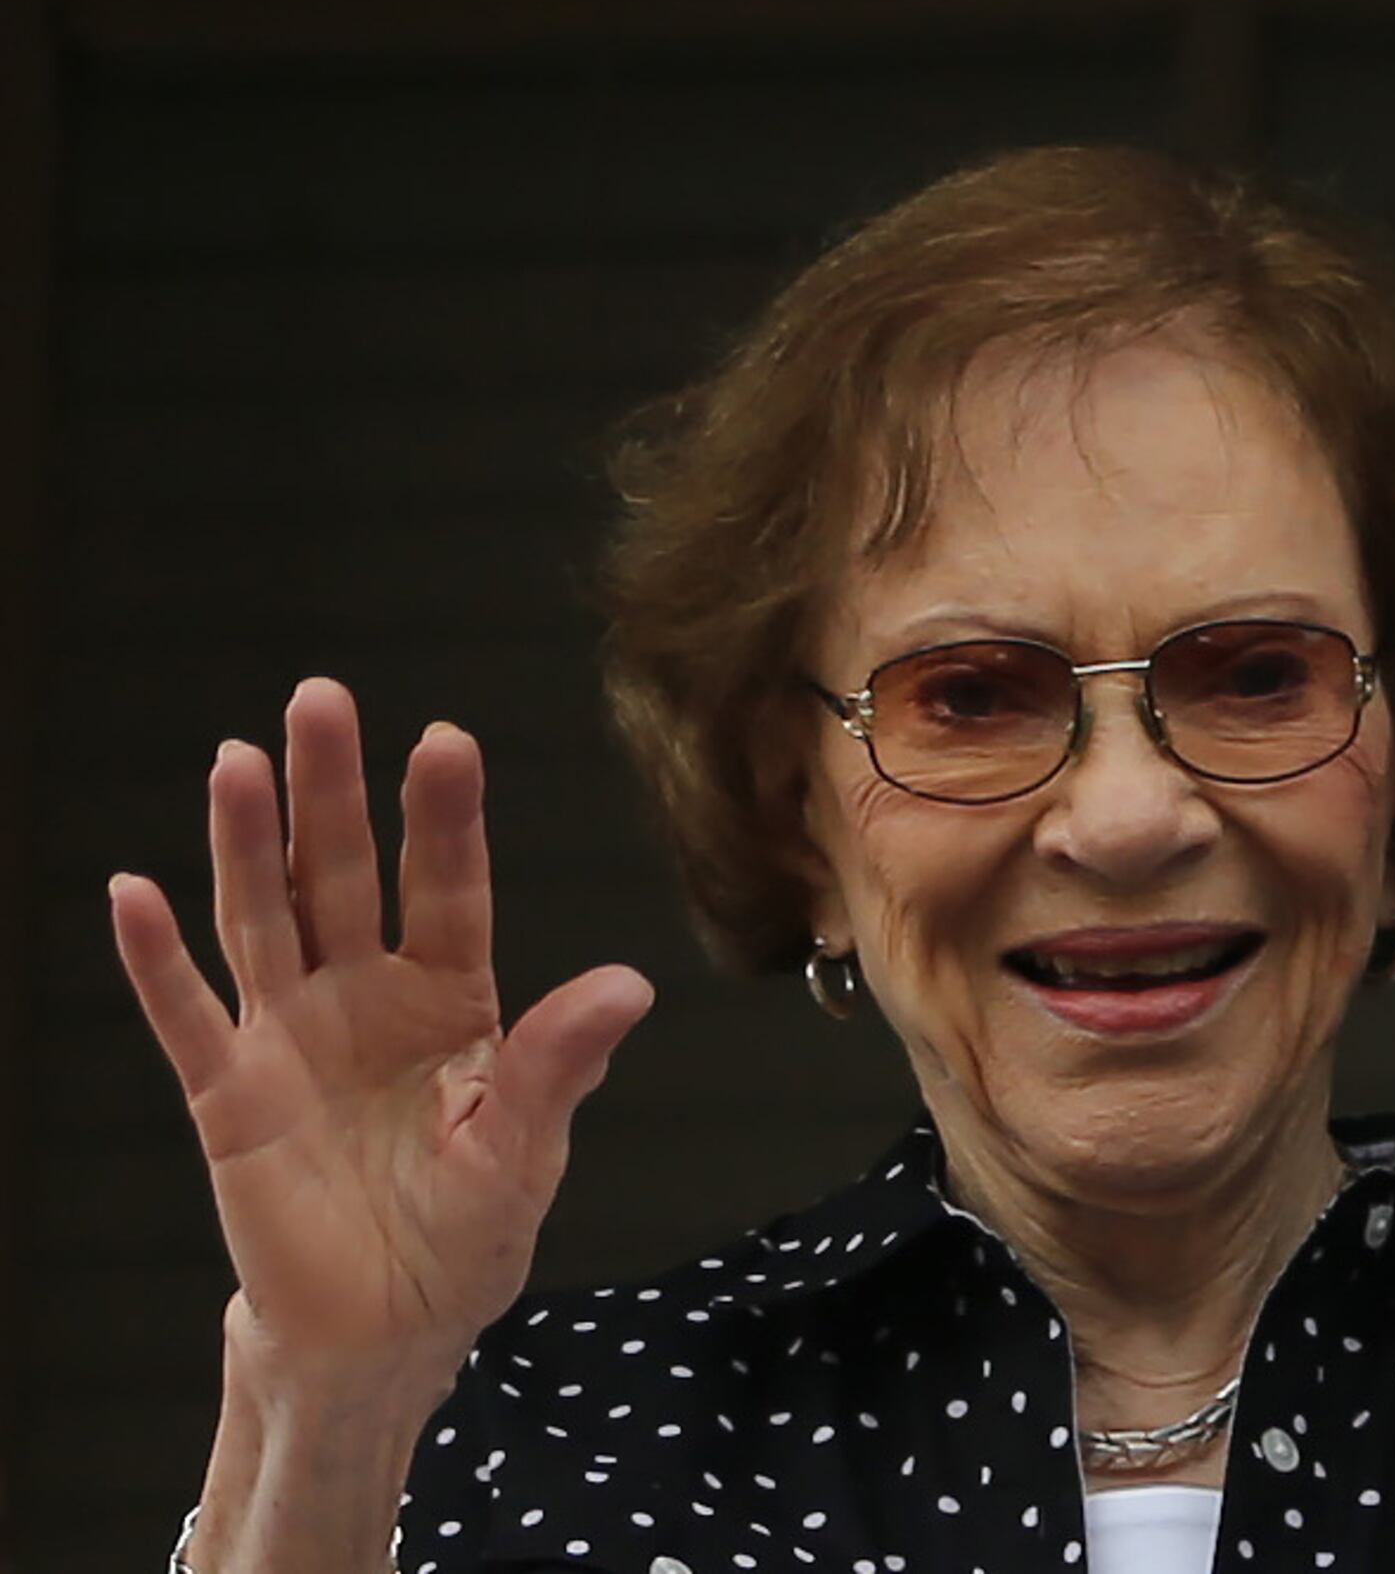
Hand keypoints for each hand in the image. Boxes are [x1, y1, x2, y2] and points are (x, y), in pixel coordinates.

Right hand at [108, 679, 652, 1411]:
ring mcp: (290, 1038)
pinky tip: (132, 891)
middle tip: (321, 699)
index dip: (444, 819)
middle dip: (334, 790)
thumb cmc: (463, 1236)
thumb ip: (557, 1066)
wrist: (384, 1330)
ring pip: (264, 919)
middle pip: (345, 876)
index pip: (449, 890)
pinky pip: (186, 1015)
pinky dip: (156, 958)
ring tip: (238, 759)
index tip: (445, 740)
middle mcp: (365, 998)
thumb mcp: (524, 1152)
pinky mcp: (228, 1095)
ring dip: (246, 843)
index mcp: (451, 1001)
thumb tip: (628, 985)